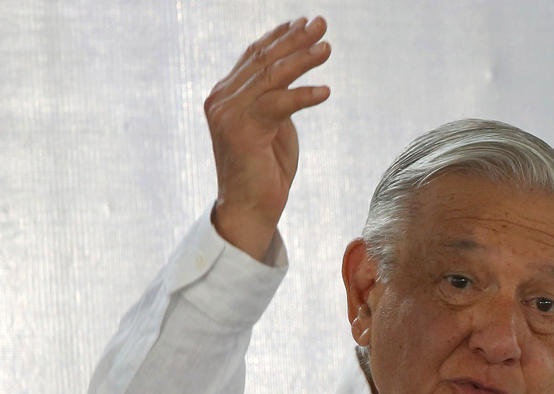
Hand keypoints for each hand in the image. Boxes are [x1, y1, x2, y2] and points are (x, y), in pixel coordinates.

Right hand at [205, 16, 332, 260]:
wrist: (250, 208)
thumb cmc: (265, 170)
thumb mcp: (273, 127)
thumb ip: (275, 101)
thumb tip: (293, 80)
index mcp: (226, 94)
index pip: (254, 56)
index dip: (280, 37)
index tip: (304, 22)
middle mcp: (222, 99)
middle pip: (264, 60)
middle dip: (295, 39)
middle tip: (322, 23)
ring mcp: (229, 114)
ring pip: (272, 77)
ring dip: (303, 60)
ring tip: (327, 48)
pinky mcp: (244, 131)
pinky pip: (279, 105)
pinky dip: (303, 96)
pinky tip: (326, 90)